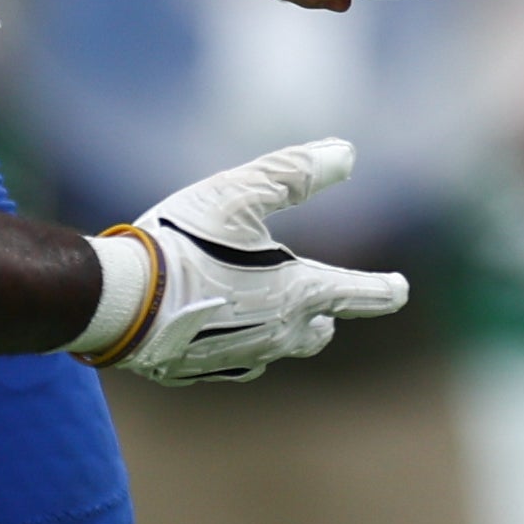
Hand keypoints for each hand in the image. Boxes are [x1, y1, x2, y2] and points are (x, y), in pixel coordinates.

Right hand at [97, 139, 408, 384]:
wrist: (123, 303)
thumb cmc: (184, 241)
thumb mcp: (239, 192)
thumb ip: (294, 172)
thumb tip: (346, 153)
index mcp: (299, 292)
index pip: (358, 293)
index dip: (383, 289)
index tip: (400, 289)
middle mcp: (281, 332)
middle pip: (320, 329)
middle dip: (327, 313)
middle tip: (329, 306)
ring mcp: (245, 357)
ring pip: (282, 347)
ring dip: (286, 329)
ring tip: (277, 313)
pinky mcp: (208, 370)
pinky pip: (240, 360)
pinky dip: (243, 341)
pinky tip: (224, 328)